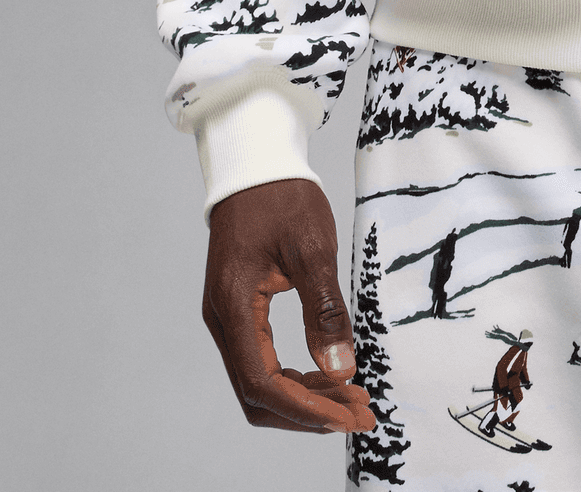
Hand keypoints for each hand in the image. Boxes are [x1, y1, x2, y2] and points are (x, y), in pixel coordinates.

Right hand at [203, 177, 374, 433]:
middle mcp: (222, 321)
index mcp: (233, 307)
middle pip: (257, 395)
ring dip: (303, 399)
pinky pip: (260, 362)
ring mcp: (227, 318)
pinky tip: (328, 376)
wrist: (255, 164)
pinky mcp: (239, 312)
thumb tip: (340, 369)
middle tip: (359, 414)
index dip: (305, 408)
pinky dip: (294, 378)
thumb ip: (324, 310)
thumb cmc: (282, 197)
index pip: (262, 383)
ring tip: (351, 399)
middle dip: (307, 413)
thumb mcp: (312, 248)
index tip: (347, 416)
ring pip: (258, 383)